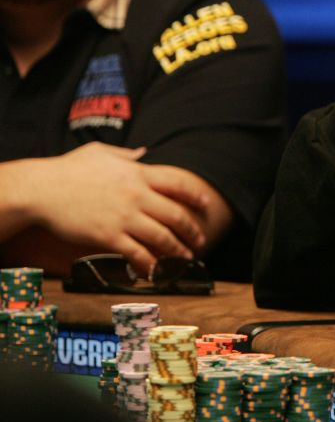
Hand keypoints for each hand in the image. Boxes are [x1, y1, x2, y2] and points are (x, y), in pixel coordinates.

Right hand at [5, 143, 209, 274]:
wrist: (40, 189)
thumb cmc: (68, 169)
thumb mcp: (100, 153)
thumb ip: (127, 154)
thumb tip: (144, 152)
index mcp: (137, 173)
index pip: (178, 184)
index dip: (197, 196)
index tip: (207, 205)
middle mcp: (136, 195)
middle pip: (176, 214)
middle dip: (192, 230)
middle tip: (200, 239)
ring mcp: (124, 216)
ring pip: (162, 236)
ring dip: (177, 250)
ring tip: (185, 258)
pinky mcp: (108, 236)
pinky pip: (137, 252)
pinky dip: (150, 263)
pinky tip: (157, 270)